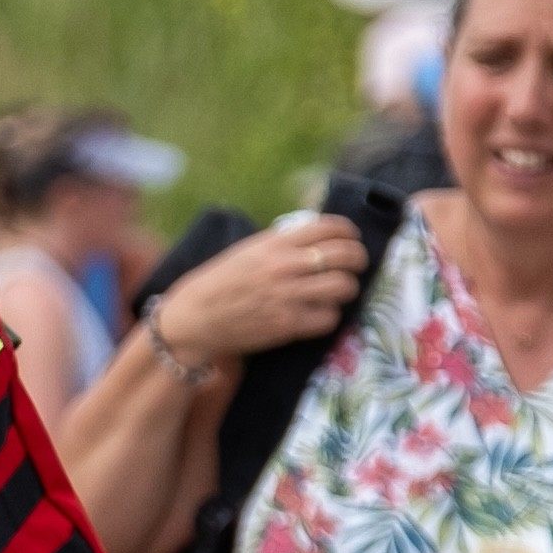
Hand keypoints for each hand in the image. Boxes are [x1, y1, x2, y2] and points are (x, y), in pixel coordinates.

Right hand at [147, 219, 365, 368]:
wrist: (195, 318)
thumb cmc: (220, 282)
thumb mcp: (248, 250)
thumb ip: (281, 243)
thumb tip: (315, 238)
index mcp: (275, 243)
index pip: (329, 227)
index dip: (349, 233)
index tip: (352, 239)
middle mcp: (285, 266)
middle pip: (345, 255)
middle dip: (358, 260)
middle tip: (356, 266)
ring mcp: (288, 296)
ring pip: (343, 286)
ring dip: (347, 289)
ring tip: (340, 292)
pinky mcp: (287, 325)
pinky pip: (328, 318)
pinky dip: (330, 316)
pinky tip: (321, 314)